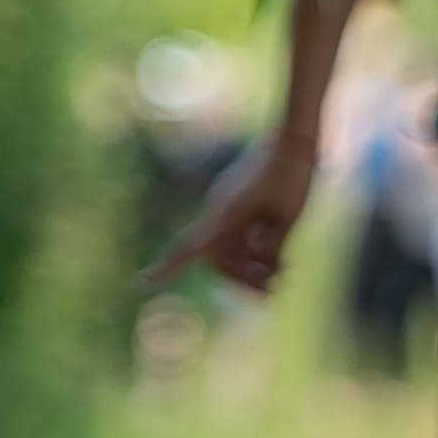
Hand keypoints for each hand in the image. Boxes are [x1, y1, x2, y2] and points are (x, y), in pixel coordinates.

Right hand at [151, 134, 319, 296]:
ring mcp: (229, 211)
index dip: (168, 265)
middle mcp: (220, 213)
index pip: (189, 244)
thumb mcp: (289, 217)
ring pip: (230, 251)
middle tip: (269, 293)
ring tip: (278, 281)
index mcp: (224, 213)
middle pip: (217, 258)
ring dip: (250, 270)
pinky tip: (280, 266)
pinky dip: (256, 256)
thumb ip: (274, 245)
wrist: (293, 143)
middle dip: (239, 278)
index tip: (144, 280)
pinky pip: (240, 240)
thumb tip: (264, 269)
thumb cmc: (292, 177)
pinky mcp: (241, 210)